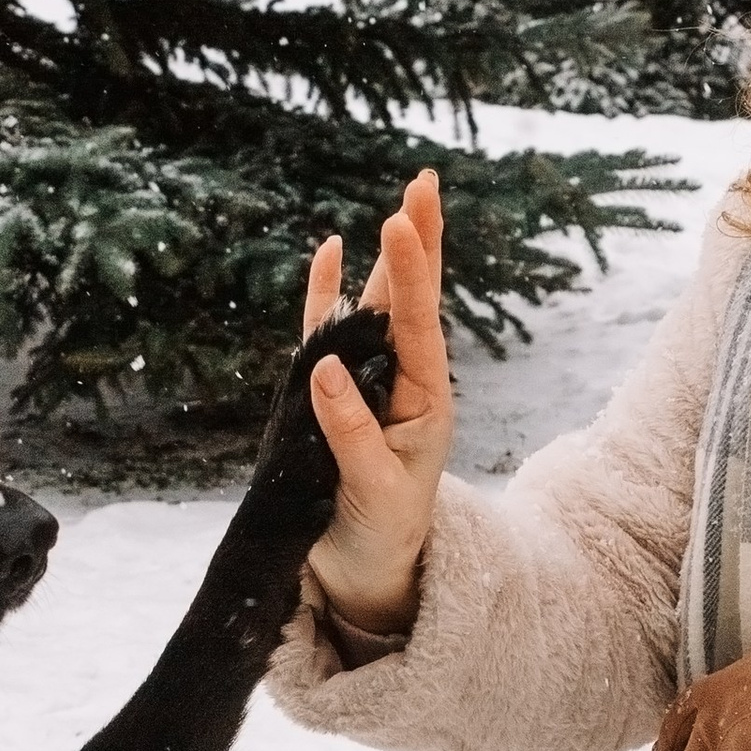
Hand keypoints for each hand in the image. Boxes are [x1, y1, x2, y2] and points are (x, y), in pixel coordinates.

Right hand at [299, 170, 452, 633]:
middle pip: (411, 301)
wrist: (366, 570)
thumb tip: (325, 369)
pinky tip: (331, 249)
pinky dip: (328, 294)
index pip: (420, 324)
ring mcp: (371, 383)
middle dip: (418, 242)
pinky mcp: (336, 393)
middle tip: (425, 181)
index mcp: (423, 402)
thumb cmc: (379, 534)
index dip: (412, 271)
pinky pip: (330, 333)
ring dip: (385, 257)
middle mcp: (402, 382)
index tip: (402, 219)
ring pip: (377, 308)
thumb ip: (350, 432)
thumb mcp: (372, 490)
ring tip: (398, 203)